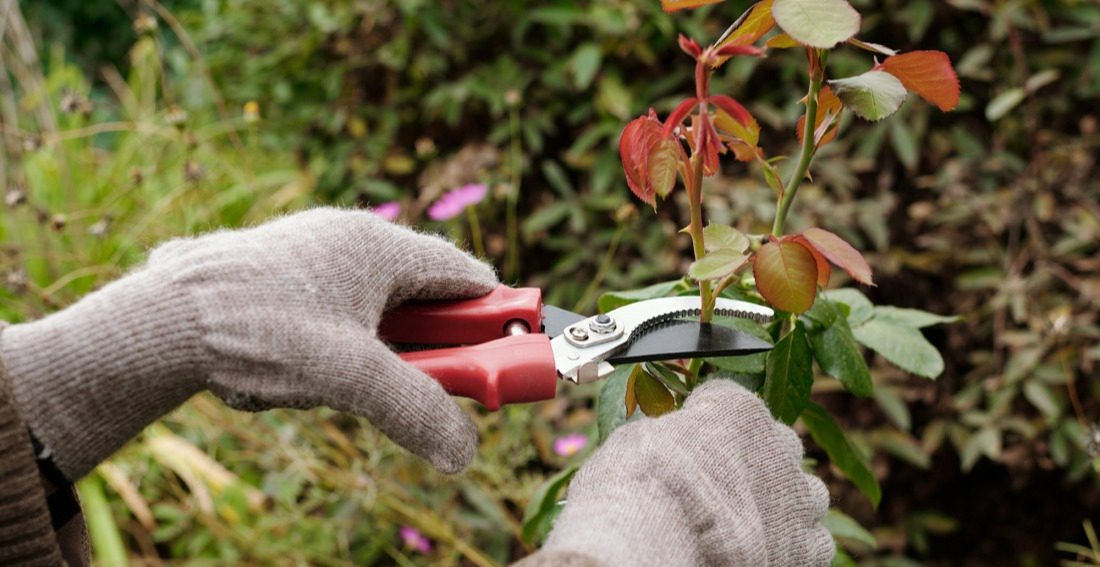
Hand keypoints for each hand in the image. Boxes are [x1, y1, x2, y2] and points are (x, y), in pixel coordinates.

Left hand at [1, 208, 497, 479]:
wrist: (155, 327)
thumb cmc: (257, 333)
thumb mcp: (349, 378)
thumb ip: (417, 411)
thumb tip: (463, 451)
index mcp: (376, 245)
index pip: (465, 276)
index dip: (494, 318)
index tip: (509, 354)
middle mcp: (345, 237)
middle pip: (421, 293)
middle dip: (432, 344)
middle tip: (434, 383)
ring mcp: (306, 252)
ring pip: (373, 305)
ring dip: (381, 349)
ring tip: (350, 383)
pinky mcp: (274, 273)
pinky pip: (330, 308)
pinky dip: (338, 343)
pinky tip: (306, 372)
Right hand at [524, 380, 833, 566]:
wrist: (656, 542)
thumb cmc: (639, 487)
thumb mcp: (638, 438)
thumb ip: (668, 433)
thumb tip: (665, 442)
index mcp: (737, 409)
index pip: (728, 401)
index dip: (706, 422)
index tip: (689, 442)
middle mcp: (779, 445)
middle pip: (778, 443)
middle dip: (754, 460)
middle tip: (722, 486)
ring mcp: (800, 498)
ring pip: (806, 492)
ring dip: (783, 502)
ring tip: (748, 523)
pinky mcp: (809, 547)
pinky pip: (814, 540)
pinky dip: (793, 543)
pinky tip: (763, 549)